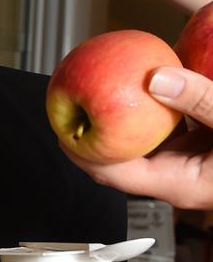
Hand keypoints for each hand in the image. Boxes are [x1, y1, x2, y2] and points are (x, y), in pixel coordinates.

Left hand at [66, 66, 212, 208]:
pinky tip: (146, 83)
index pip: (113, 174)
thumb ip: (202, 100)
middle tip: (73, 103)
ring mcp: (186, 162)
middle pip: (119, 158)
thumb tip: (156, 78)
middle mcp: (177, 176)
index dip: (82, 153)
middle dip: (94, 132)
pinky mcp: (197, 148)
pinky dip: (150, 109)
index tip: (62, 127)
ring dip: (121, 119)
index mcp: (178, 183)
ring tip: (100, 90)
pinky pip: (163, 130)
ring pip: (140, 142)